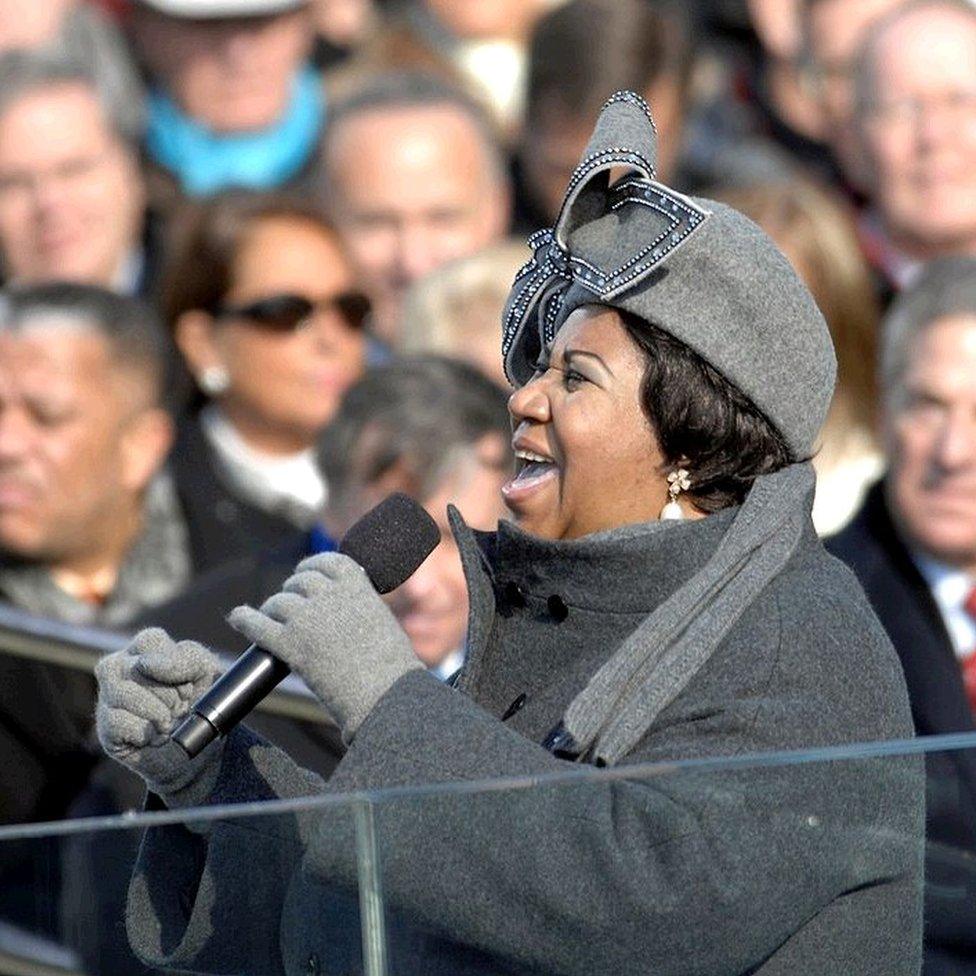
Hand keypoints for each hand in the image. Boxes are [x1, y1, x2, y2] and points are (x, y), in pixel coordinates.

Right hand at [95, 628, 223, 806]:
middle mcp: (119, 667)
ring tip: (168, 722)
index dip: (174, 665)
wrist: (200, 750)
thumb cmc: (202, 703)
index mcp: (145, 649)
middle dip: (169, 692)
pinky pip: (118, 721)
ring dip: (158, 711)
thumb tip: (146, 665)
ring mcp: (107, 697)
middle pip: (137, 667)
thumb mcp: (207, 673)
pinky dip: (144, 732)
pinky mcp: (105, 727)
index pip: (150, 639)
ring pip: (123, 692)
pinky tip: (153, 737)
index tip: (188, 685)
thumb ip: (186, 658)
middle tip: (180, 707)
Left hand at [227, 552, 423, 741]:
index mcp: (355, 584)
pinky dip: (245, 619)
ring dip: (274, 609)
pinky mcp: (290, 645)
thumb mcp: (378, 617)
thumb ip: (356, 603)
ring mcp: (307, 619)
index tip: (306, 573)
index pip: (325, 561)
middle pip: (299, 581)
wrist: (387, 694)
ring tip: (275, 621)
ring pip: (278, 603)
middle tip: (293, 607)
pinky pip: (257, 625)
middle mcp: (329, 595)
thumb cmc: (390, 664)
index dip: (311, 567)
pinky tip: (238, 617)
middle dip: (293, 591)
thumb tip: (333, 602)